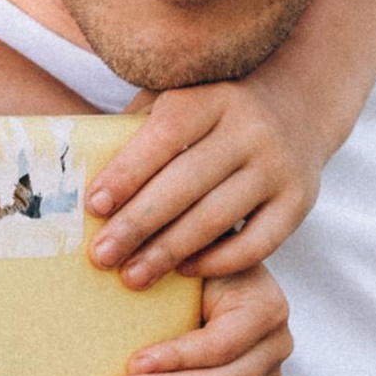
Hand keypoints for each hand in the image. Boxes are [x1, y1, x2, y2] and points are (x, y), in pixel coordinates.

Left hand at [84, 71, 321, 285]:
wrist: (294, 108)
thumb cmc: (208, 113)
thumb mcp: (175, 101)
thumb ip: (135, 130)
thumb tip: (76, 174)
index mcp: (212, 98)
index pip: (164, 138)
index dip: (127, 173)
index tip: (93, 206)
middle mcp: (251, 129)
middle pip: (186, 185)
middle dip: (138, 225)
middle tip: (101, 257)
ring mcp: (279, 167)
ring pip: (217, 218)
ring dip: (169, 252)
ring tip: (131, 276)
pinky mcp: (299, 202)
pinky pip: (257, 243)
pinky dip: (217, 262)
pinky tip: (183, 272)